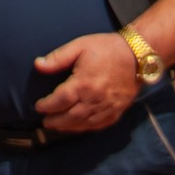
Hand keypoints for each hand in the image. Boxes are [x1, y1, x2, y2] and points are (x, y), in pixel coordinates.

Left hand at [32, 30, 147, 135]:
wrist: (137, 55)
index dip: (47, 106)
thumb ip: (57, 58)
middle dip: (55, 121)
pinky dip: (87, 128)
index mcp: (83, 84)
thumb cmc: (107, 48)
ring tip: (58, 126)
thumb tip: (37, 64)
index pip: (59, 101)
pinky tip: (80, 127)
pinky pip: (100, 125)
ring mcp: (108, 107)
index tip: (38, 107)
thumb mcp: (79, 46)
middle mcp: (95, 99)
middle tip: (45, 122)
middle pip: (70, 117)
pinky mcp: (118, 110)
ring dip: (69, 127)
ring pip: (84, 124)